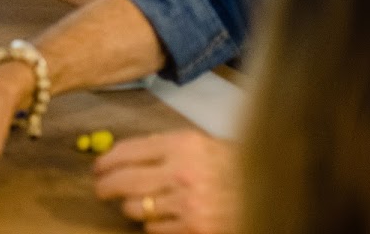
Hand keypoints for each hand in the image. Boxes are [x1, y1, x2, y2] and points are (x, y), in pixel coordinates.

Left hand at [93, 130, 238, 233]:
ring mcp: (189, 204)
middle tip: (100, 189)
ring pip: (135, 209)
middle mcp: (183, 172)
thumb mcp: (202, 144)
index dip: (107, 160)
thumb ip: (166, 146)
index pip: (129, 150)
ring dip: (129, 207)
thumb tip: (126, 153)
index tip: (98, 167)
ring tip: (132, 204)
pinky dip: (152, 225)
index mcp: (183, 144)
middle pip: (125, 181)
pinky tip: (159, 217)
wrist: (270, 192)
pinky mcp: (195, 229)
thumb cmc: (232, 166)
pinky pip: (155, 229)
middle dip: (105, 186)